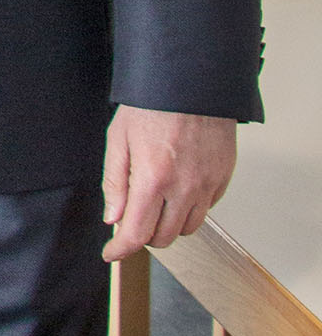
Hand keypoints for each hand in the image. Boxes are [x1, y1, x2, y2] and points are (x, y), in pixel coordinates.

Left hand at [102, 106, 237, 261]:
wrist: (192, 82)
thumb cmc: (152, 106)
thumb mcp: (119, 140)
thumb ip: (115, 183)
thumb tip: (113, 219)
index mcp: (153, 179)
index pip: (137, 234)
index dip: (120, 250)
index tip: (112, 253)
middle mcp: (184, 187)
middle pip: (163, 238)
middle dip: (143, 235)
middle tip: (132, 218)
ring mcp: (207, 184)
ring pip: (187, 228)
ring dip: (168, 224)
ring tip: (156, 203)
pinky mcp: (223, 178)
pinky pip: (206, 209)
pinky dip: (190, 209)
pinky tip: (177, 189)